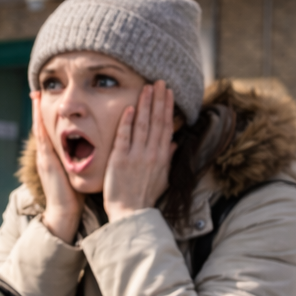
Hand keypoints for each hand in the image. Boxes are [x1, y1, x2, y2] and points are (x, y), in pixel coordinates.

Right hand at [33, 92, 82, 244]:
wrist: (64, 214)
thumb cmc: (74, 197)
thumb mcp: (76, 175)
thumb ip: (79, 162)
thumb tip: (89, 152)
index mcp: (55, 158)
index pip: (51, 132)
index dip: (48, 116)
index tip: (47, 100)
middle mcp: (47, 156)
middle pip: (41, 127)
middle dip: (38, 109)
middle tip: (36, 90)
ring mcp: (45, 159)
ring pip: (39, 130)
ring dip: (37, 113)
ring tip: (35, 96)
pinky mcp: (47, 163)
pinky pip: (42, 140)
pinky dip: (39, 126)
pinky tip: (40, 116)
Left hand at [103, 81, 175, 222]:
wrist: (130, 213)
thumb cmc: (144, 197)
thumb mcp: (162, 178)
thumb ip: (168, 159)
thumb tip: (175, 144)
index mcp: (162, 157)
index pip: (167, 126)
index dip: (168, 108)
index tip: (169, 93)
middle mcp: (151, 154)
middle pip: (157, 121)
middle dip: (159, 100)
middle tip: (160, 81)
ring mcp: (136, 156)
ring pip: (142, 125)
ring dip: (145, 105)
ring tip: (147, 88)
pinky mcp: (120, 160)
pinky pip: (124, 137)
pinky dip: (127, 122)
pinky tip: (129, 107)